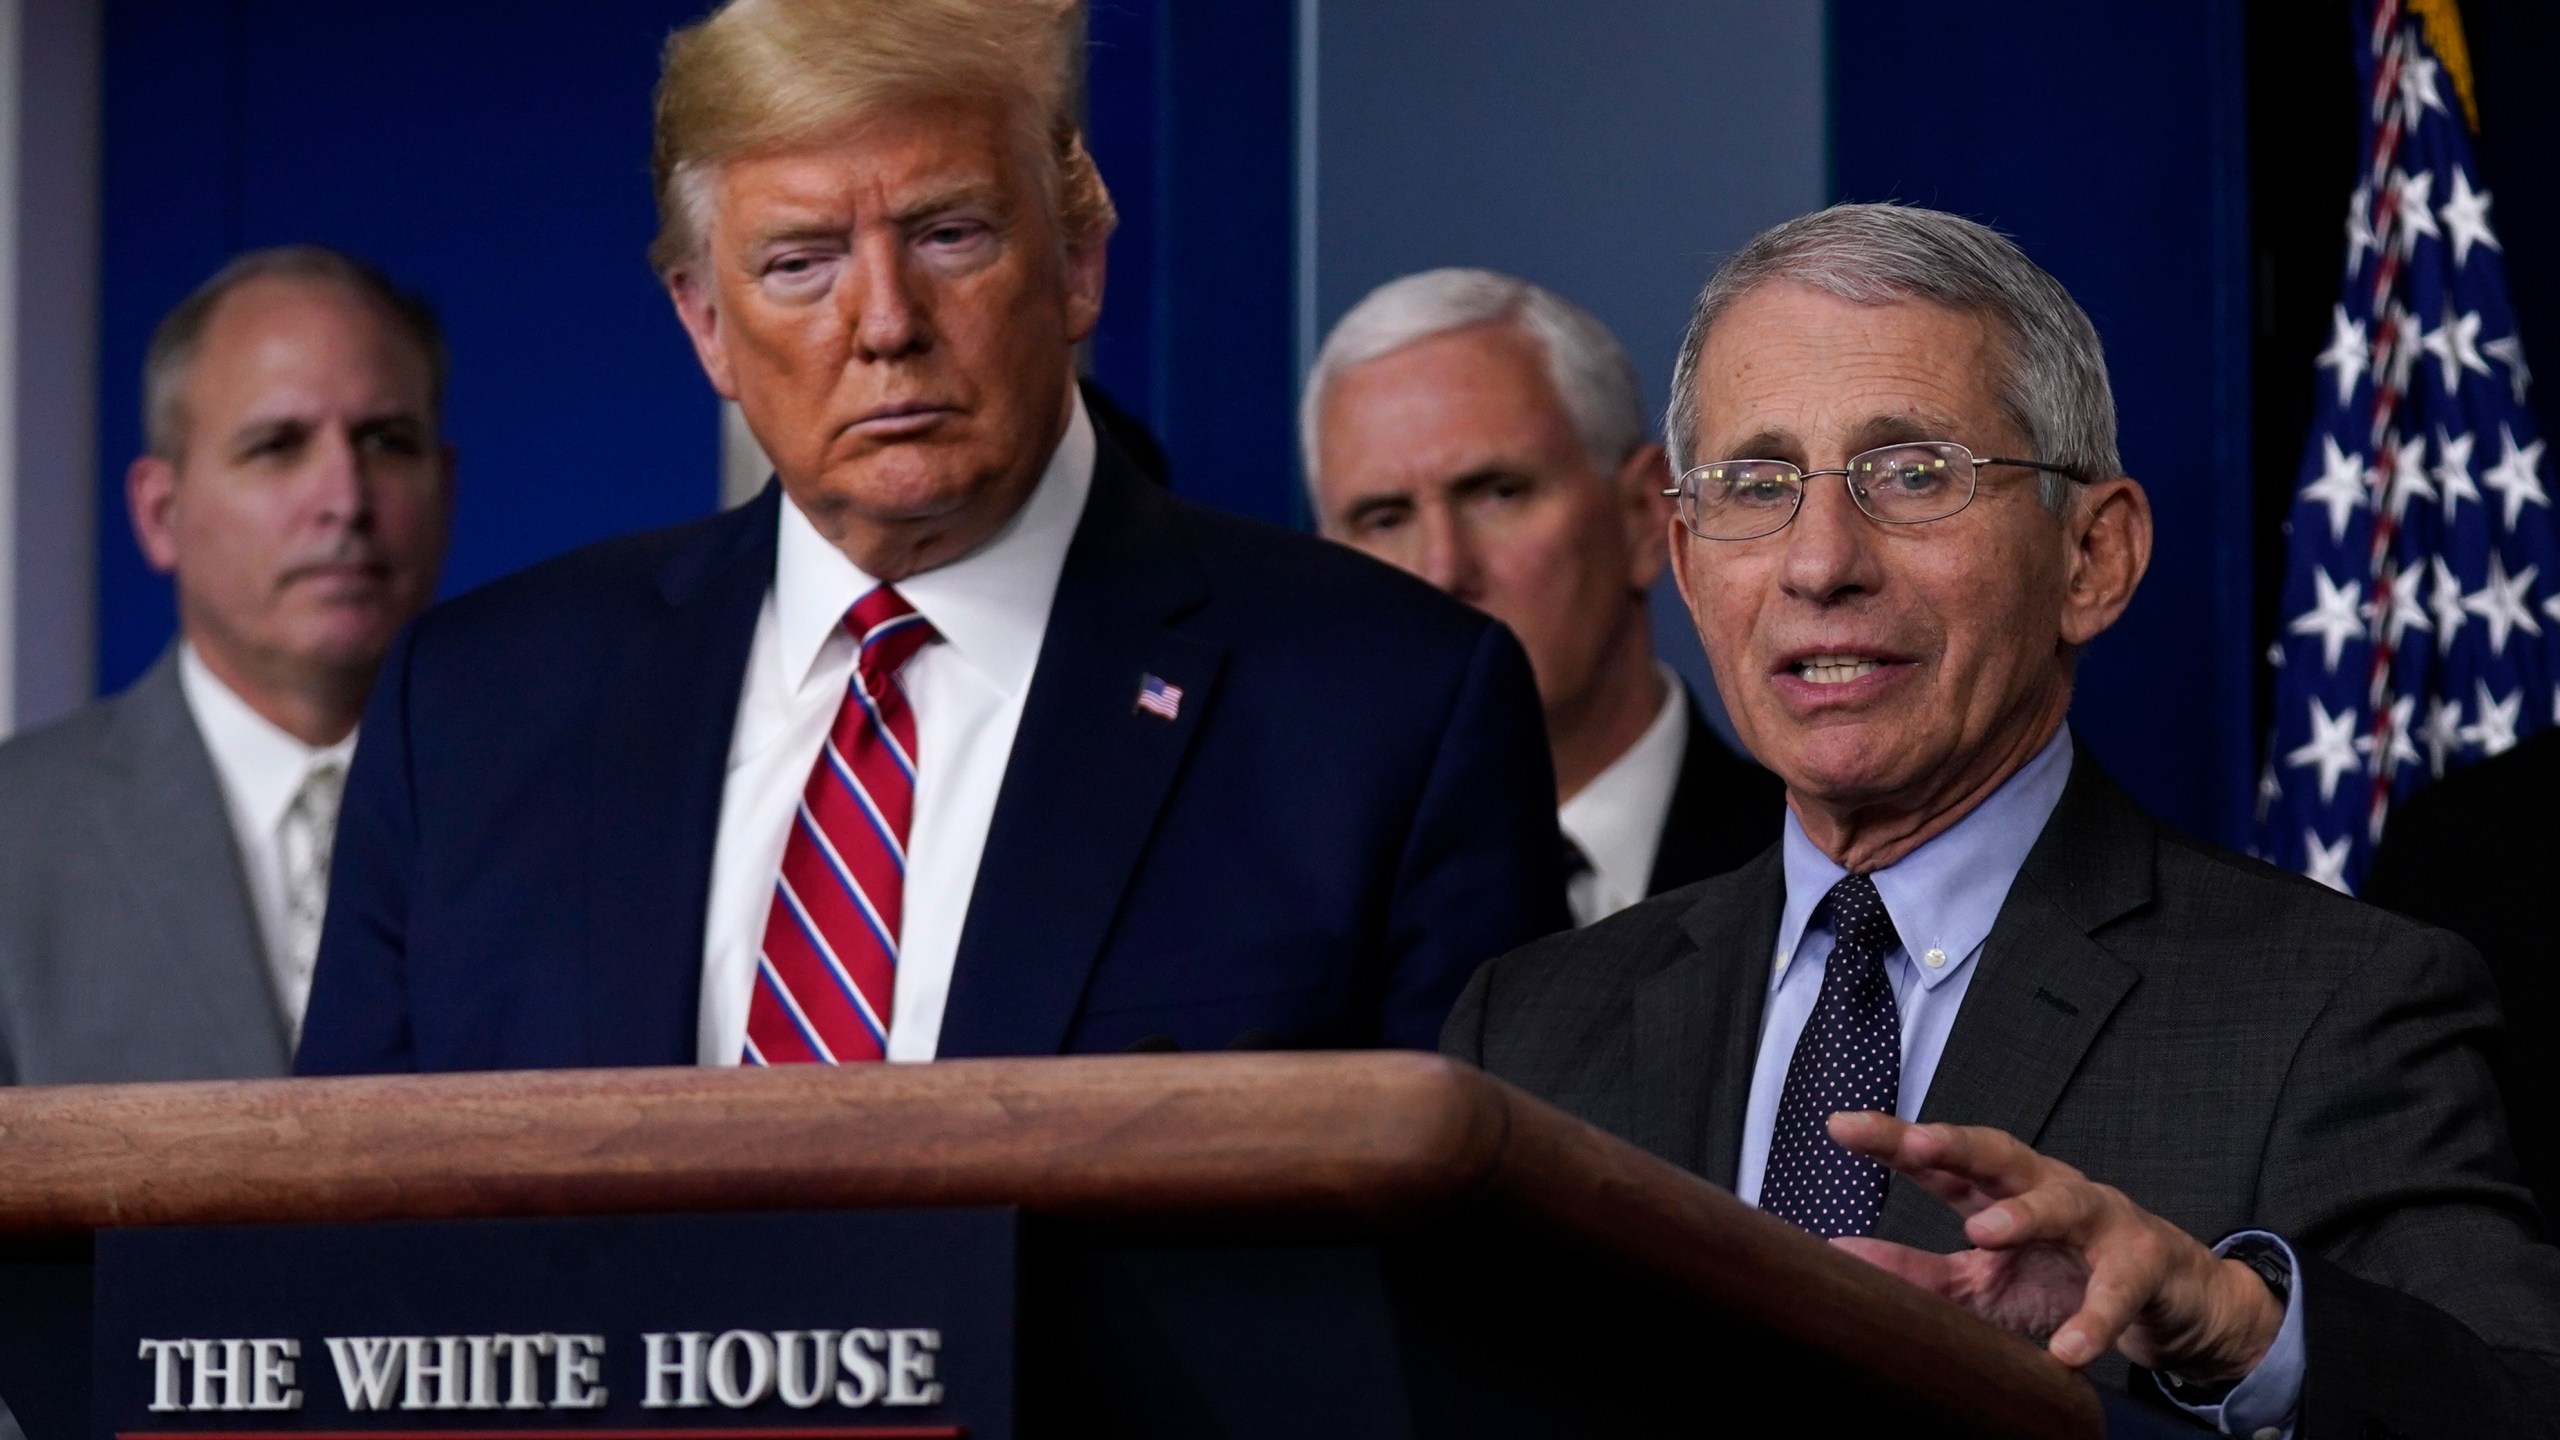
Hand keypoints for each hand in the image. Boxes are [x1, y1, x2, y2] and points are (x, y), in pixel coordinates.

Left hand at [1823, 1112, 2281, 1381]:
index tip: (1840, 1127)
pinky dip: (2094, 1318)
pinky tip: (2068, 1348)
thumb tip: (1838, 1258)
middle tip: (1913, 1146)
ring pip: (2063, 1201)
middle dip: (1955, 1144)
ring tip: (1982, 1231)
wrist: (2168, 1301)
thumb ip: (1916, 1270)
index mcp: (2001, 1191)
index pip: (1942, 1160)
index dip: (1894, 1140)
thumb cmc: (2065, 1279)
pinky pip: (2117, 1289)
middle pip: (1998, 1154)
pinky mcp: (2144, 1263)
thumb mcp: (1982, 1281)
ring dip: (2024, 1213)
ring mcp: (2101, 1219)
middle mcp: (2048, 1188)